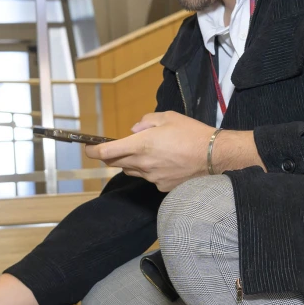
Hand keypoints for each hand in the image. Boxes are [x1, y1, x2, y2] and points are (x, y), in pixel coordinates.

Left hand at [85, 111, 215, 191]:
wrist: (215, 156)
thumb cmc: (192, 133)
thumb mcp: (167, 117)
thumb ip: (146, 121)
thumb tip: (134, 130)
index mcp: (140, 145)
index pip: (107, 152)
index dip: (93, 151)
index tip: (88, 149)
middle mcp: (142, 164)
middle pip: (116, 163)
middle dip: (112, 155)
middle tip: (117, 147)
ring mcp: (151, 177)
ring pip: (132, 171)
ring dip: (132, 162)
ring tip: (150, 152)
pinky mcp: (161, 187)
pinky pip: (148, 178)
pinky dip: (150, 170)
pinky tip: (165, 163)